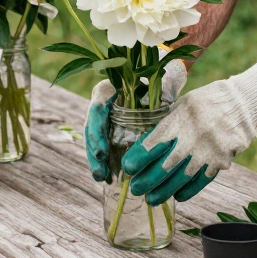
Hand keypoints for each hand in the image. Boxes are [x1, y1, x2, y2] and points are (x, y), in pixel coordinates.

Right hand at [84, 59, 186, 182]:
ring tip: (101, 177)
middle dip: (93, 152)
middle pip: (91, 127)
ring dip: (95, 160)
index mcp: (108, 89)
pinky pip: (99, 144)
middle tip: (100, 172)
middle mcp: (100, 102)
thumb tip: (165, 107)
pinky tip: (106, 176)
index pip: (97, 108)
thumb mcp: (157, 85)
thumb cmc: (156, 81)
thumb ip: (158, 94)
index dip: (97, 132)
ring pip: (92, 139)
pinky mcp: (106, 128)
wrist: (155, 80)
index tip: (103, 152)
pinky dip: (102, 160)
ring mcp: (101, 116)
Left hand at [121, 59, 256, 205]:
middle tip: (136, 189)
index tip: (128, 167)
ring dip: (164, 190)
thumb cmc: (207, 102)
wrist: (242, 103)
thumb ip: (167, 122)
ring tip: (152, 199)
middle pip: (165, 165)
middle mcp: (193, 136)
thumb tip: (146, 143)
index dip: (139, 157)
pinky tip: (177, 196)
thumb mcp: (183, 104)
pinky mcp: (221, 161)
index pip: (154, 142)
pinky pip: (201, 181)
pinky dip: (188, 190)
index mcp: (180, 118)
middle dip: (147, 180)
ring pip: (181, 177)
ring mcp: (208, 151)